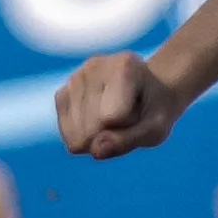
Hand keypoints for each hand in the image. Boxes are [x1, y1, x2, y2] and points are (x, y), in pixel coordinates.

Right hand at [56, 52, 183, 160]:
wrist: (147, 91)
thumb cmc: (154, 110)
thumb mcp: (155, 129)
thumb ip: (129, 140)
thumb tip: (95, 151)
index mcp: (124, 65)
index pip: (112, 117)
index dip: (129, 125)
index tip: (140, 109)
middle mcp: (94, 66)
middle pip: (93, 128)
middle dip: (112, 132)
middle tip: (128, 115)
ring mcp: (74, 78)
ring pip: (78, 136)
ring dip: (98, 136)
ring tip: (114, 117)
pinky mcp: (61, 94)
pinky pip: (69, 136)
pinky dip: (84, 137)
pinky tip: (98, 121)